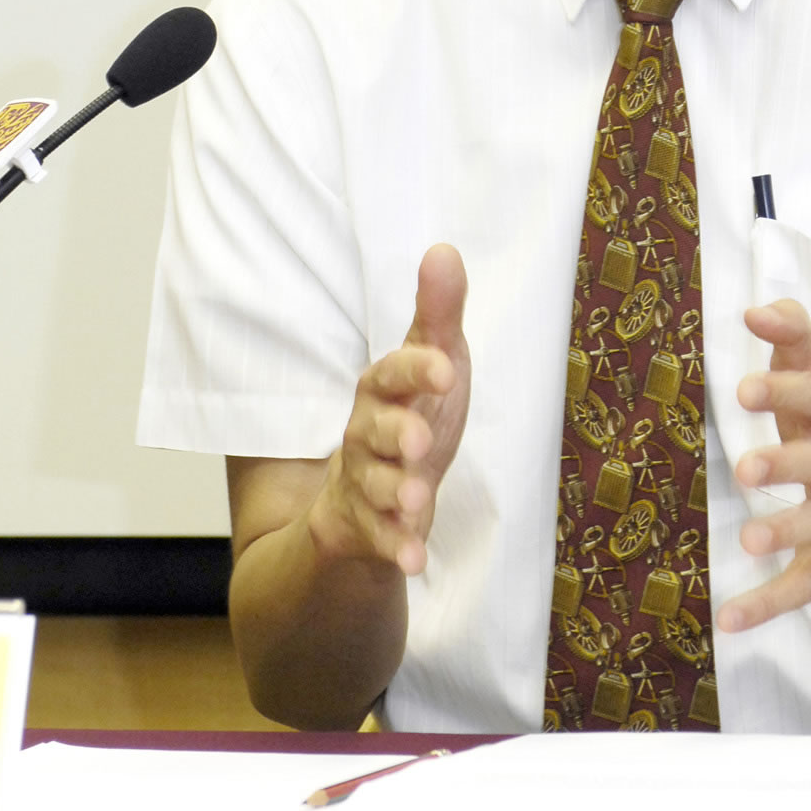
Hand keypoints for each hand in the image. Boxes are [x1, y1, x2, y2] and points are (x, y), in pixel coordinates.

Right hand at [308, 244, 470, 577]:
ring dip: (394, 492)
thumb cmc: (413, 412)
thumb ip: (439, 314)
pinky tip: (415, 562)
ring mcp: (363, 482)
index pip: (393, 372)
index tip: (447, 368)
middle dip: (395, 435)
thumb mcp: (435, 362)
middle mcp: (366, 433)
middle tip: (420, 443)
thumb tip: (444, 249)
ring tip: (417, 499)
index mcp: (383, 388)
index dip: (417, 369)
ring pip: (372, 485)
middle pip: (373, 431)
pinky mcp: (365, 527)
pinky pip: (378, 540)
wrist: (375, 492)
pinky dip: (396, 550)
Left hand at [717, 298, 810, 633]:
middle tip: (747, 468)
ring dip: (788, 532)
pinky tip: (730, 619)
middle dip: (788, 464)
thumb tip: (757, 310)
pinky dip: (770, 605)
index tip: (744, 387)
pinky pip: (805, 584)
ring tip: (749, 539)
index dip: (786, 390)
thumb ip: (793, 333)